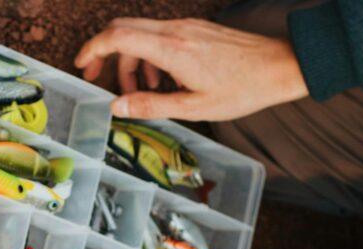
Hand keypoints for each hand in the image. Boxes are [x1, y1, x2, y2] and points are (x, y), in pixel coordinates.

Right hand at [74, 18, 307, 120]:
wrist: (280, 67)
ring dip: (131, 61)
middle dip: (104, 52)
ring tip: (140, 92)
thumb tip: (117, 106)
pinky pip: (160, 35)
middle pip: (123, 28)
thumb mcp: (194, 108)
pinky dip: (150, 56)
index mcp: (172, 49)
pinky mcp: (195, 29)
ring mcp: (186, 26)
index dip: (92, 49)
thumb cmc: (243, 89)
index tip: (82, 66)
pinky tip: (161, 82)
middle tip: (98, 78)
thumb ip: (151, 105)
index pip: (118, 37)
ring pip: (141, 33)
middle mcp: (176, 30)